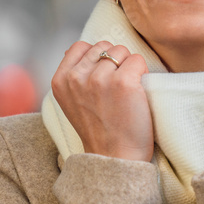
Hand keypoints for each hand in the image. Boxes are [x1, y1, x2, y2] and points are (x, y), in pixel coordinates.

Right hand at [50, 41, 153, 161]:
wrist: (114, 157)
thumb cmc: (98, 130)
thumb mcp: (71, 101)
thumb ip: (71, 75)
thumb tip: (72, 48)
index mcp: (60, 80)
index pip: (80, 46)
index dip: (97, 57)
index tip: (103, 78)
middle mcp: (77, 77)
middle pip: (104, 47)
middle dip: (114, 61)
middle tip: (117, 88)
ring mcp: (100, 79)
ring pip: (122, 51)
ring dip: (129, 66)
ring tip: (127, 90)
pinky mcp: (124, 82)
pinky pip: (138, 60)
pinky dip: (143, 72)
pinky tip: (138, 92)